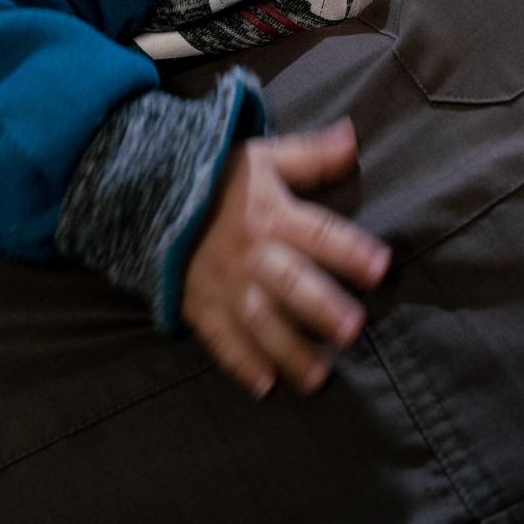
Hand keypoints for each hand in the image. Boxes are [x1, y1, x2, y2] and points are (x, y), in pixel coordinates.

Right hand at [181, 119, 389, 397]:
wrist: (142, 192)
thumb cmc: (215, 177)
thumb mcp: (262, 157)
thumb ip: (310, 155)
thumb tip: (353, 138)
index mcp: (270, 213)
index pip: (317, 233)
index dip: (349, 249)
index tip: (381, 267)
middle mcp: (250, 253)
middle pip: (290, 283)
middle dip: (321, 307)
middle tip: (353, 331)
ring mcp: (223, 283)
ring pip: (259, 320)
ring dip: (289, 349)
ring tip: (319, 377)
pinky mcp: (199, 305)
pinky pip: (219, 338)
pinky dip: (240, 363)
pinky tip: (266, 385)